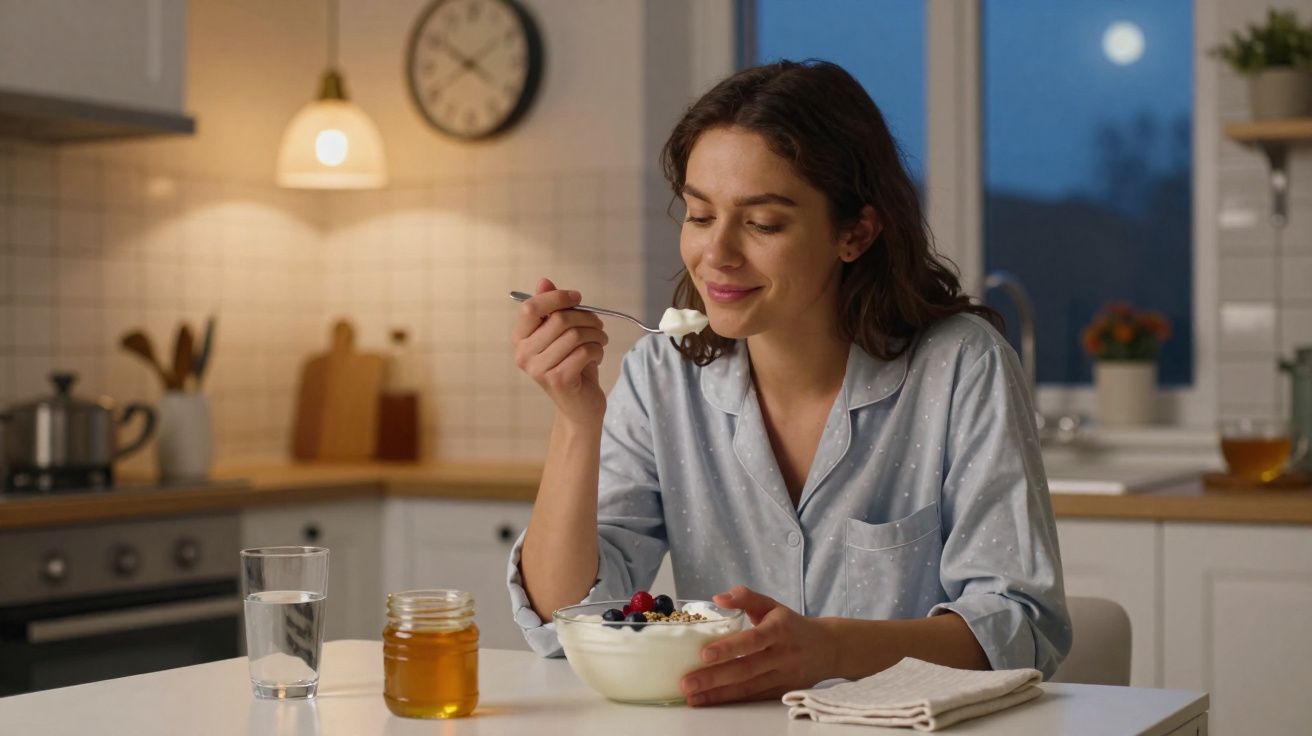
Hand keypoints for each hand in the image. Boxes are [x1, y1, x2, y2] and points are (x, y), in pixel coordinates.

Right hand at [511, 277, 608, 426]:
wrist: (580, 407)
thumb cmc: (572, 367)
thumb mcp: (562, 335)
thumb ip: (552, 309)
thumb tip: (544, 281)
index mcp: (520, 339)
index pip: (531, 307)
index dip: (557, 297)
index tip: (577, 298)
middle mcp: (524, 354)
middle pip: (559, 319)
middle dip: (587, 318)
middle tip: (598, 326)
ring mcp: (539, 369)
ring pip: (575, 335)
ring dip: (596, 335)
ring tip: (599, 342)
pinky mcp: (558, 380)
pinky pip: (585, 351)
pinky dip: (598, 350)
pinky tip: (596, 357)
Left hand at [680, 585, 838, 706]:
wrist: (828, 648)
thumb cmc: (792, 624)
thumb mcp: (772, 605)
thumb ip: (745, 598)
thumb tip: (718, 598)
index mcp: (780, 629)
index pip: (753, 640)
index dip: (730, 648)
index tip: (704, 654)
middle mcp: (782, 655)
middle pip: (746, 669)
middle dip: (714, 677)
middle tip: (686, 682)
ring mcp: (783, 676)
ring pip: (748, 688)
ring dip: (718, 694)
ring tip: (691, 696)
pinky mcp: (782, 691)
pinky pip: (754, 698)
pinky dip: (730, 700)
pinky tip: (709, 701)